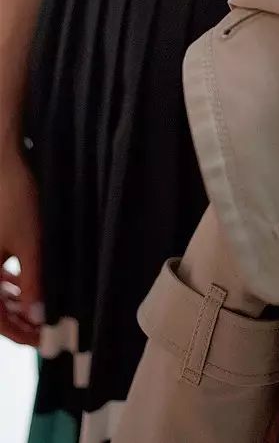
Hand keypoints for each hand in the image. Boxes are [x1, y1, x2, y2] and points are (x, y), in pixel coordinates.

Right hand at [0, 148, 42, 345]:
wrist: (3, 164)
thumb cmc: (15, 200)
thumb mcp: (30, 243)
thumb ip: (33, 281)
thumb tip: (38, 317)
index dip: (19, 334)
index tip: (43, 343)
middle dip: (19, 322)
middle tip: (46, 330)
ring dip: (16, 304)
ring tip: (40, 311)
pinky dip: (9, 284)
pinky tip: (24, 285)